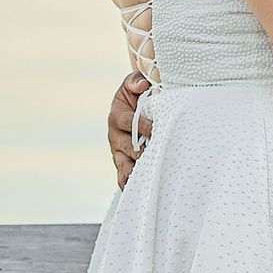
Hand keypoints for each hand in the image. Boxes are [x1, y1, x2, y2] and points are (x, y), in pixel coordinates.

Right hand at [108, 73, 150, 188]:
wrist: (133, 107)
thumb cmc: (136, 95)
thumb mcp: (133, 84)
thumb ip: (136, 82)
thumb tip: (143, 85)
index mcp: (117, 116)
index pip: (127, 122)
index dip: (141, 126)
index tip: (157, 129)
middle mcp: (115, 136)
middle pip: (126, 147)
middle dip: (140, 152)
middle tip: (155, 156)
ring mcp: (118, 152)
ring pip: (123, 165)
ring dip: (135, 172)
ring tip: (146, 179)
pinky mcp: (123, 163)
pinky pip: (123, 177)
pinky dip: (129, 184)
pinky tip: (140, 190)